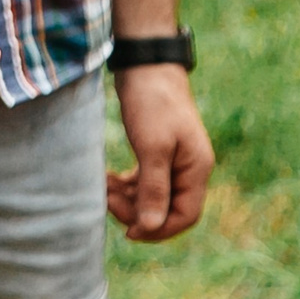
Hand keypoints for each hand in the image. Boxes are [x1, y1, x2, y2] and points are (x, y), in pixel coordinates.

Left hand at [107, 64, 212, 240]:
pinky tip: (107, 179)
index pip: (185, 216)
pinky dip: (126, 185)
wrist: (146, 66)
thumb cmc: (152, 103)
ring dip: (127, 198)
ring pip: (152, 195)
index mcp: (197, 169)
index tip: (128, 232)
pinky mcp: (156, 151)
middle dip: (137, 211)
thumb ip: (154, 188)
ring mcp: (174, 160)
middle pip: (167, 208)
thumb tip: (151, 227)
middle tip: (106, 200)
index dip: (158, 229)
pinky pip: (143, 180)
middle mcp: (189, 168)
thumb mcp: (152, 147)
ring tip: (102, 187)